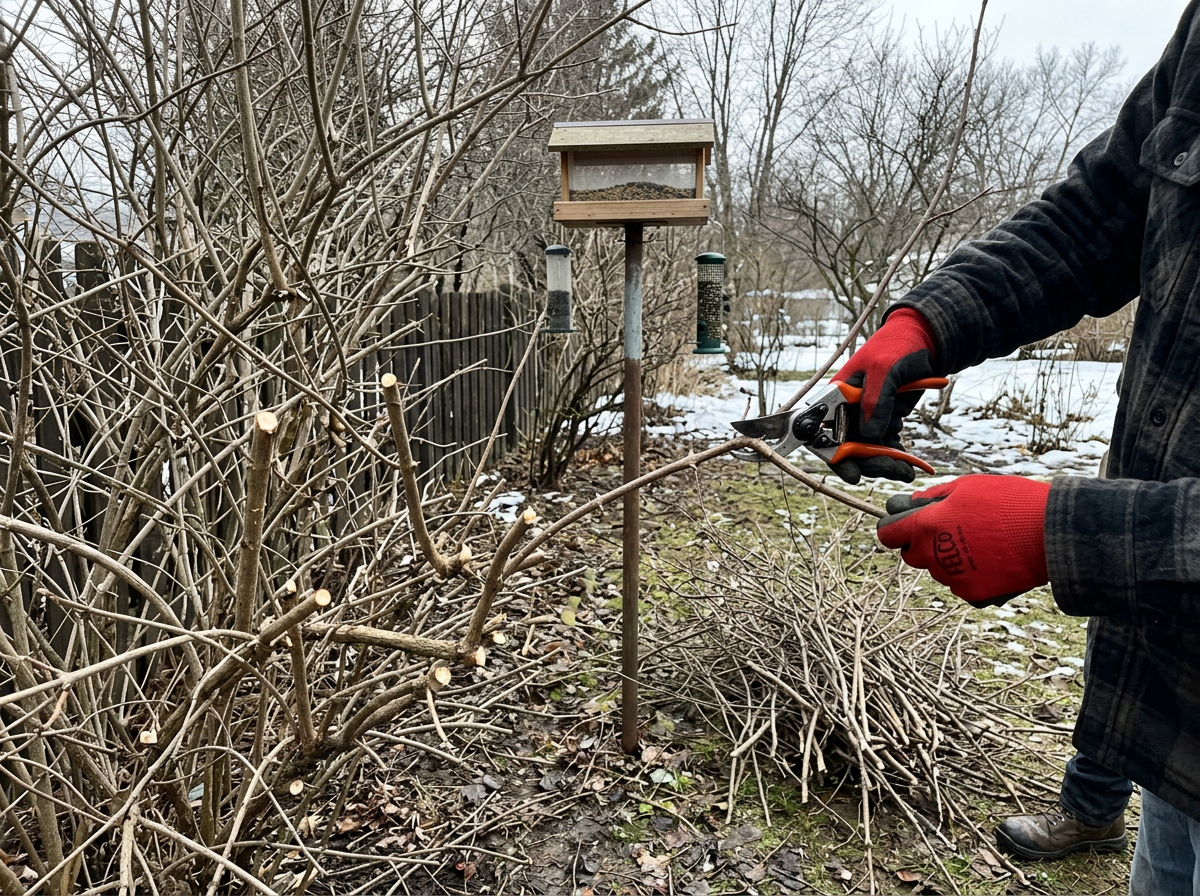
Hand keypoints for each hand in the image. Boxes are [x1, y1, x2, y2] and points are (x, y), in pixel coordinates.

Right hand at [830, 308, 936, 482]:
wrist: (922, 341)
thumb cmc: (896, 348)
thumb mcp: (884, 370)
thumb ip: (874, 402)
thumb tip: (870, 435)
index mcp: (835, 397)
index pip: (824, 432)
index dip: (834, 456)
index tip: (852, 474)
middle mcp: (846, 411)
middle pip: (848, 448)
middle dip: (869, 463)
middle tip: (892, 469)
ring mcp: (864, 418)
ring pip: (868, 452)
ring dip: (886, 463)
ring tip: (907, 470)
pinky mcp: (883, 421)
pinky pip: (884, 446)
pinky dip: (896, 457)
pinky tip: (911, 465)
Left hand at [876, 475, 1050, 605]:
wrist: (1051, 532)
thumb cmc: (1008, 500)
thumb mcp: (967, 486)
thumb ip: (932, 497)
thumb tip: (910, 503)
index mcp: (926, 526)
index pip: (887, 534)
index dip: (895, 528)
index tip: (905, 524)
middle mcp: (933, 555)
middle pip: (911, 554)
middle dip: (922, 543)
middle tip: (951, 530)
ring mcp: (953, 578)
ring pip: (938, 570)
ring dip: (949, 559)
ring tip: (982, 543)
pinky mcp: (974, 595)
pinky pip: (961, 586)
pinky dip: (971, 576)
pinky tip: (992, 561)